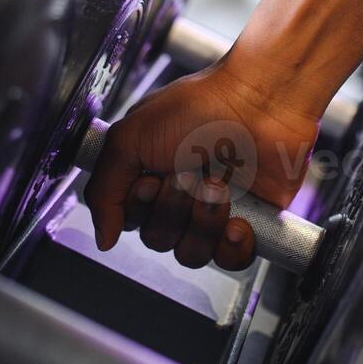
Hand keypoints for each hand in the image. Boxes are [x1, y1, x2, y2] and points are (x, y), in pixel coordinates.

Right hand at [83, 58, 320, 269]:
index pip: (130, 220)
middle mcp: (180, 195)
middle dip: (173, 209)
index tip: (151, 179)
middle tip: (188, 173)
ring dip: (203, 221)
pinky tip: (237, 219)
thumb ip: (104, 190)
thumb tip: (102, 236)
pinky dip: (231, 245)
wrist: (260, 102)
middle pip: (158, 239)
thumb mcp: (131, 136)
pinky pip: (230, 261)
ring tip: (219, 184)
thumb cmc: (201, 105)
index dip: (140, 208)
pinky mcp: (249, 222)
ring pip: (191, 254)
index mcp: (149, 174)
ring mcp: (214, 210)